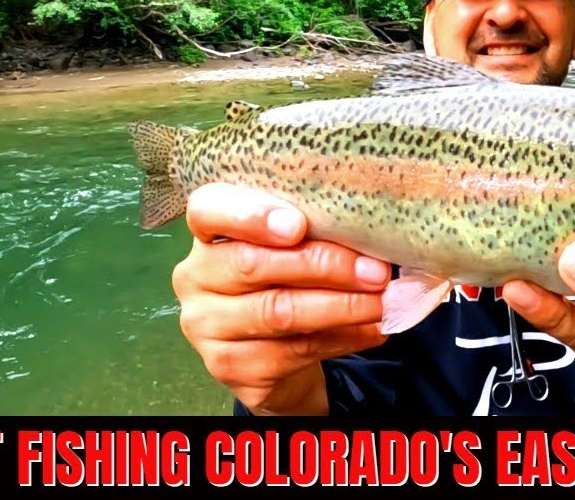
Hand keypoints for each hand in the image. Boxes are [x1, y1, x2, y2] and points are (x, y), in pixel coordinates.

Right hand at [171, 183, 391, 414]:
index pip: (207, 209)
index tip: (297, 225)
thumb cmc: (285, 280)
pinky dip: (341, 338)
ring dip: (340, 306)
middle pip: (253, 264)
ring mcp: (206, 326)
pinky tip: (370, 329)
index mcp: (207, 233)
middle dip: (323, 265)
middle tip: (375, 271)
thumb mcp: (291, 248)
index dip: (250, 215)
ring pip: (278, 312)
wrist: (271, 351)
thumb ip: (311, 233)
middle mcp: (195, 278)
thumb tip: (369, 233)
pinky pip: (292, 350)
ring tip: (379, 302)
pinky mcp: (229, 365)